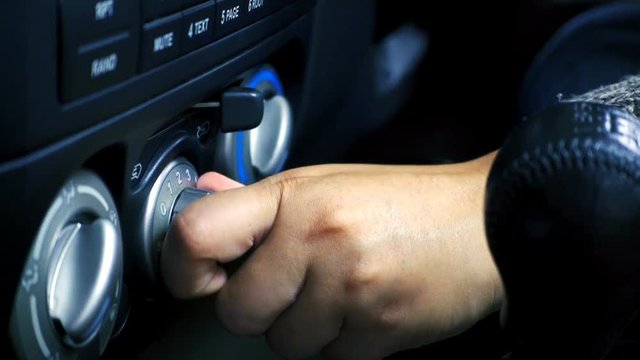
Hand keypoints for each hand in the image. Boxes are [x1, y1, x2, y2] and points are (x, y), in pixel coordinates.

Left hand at [161, 153, 502, 359]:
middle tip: (290, 282)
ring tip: (338, 292)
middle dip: (257, 306)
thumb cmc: (403, 201)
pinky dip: (338, 342)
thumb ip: (261, 200)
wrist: (482, 223)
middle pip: (238, 311)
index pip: (198, 234)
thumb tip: (204, 197)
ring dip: (302, 328)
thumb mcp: (328, 182)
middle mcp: (318, 241)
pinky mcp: (378, 333)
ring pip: (283, 345)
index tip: (198, 274)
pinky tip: (362, 309)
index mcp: (298, 198)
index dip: (182, 264)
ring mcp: (349, 291)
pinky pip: (328, 359)